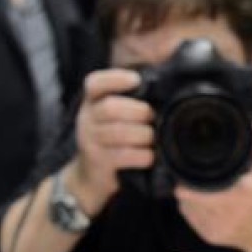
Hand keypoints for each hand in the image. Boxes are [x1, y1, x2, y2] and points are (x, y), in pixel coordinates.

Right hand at [72, 68, 154, 213]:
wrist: (91, 174)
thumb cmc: (113, 137)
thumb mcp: (114, 114)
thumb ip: (132, 97)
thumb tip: (164, 77)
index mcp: (92, 101)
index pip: (95, 83)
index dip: (115, 79)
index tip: (136, 80)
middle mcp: (87, 118)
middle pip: (110, 108)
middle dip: (138, 111)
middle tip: (152, 117)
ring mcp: (90, 140)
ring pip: (117, 133)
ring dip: (142, 135)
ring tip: (152, 138)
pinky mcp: (99, 161)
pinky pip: (123, 155)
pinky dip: (142, 155)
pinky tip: (150, 155)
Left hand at [174, 122, 251, 251]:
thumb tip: (249, 124)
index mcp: (241, 195)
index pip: (195, 187)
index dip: (187, 177)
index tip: (190, 166)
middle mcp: (226, 215)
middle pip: (187, 194)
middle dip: (188, 182)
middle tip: (197, 174)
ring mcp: (215, 228)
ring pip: (186, 205)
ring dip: (190, 195)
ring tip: (205, 187)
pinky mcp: (209, 236)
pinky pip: (190, 217)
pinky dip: (194, 208)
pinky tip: (208, 202)